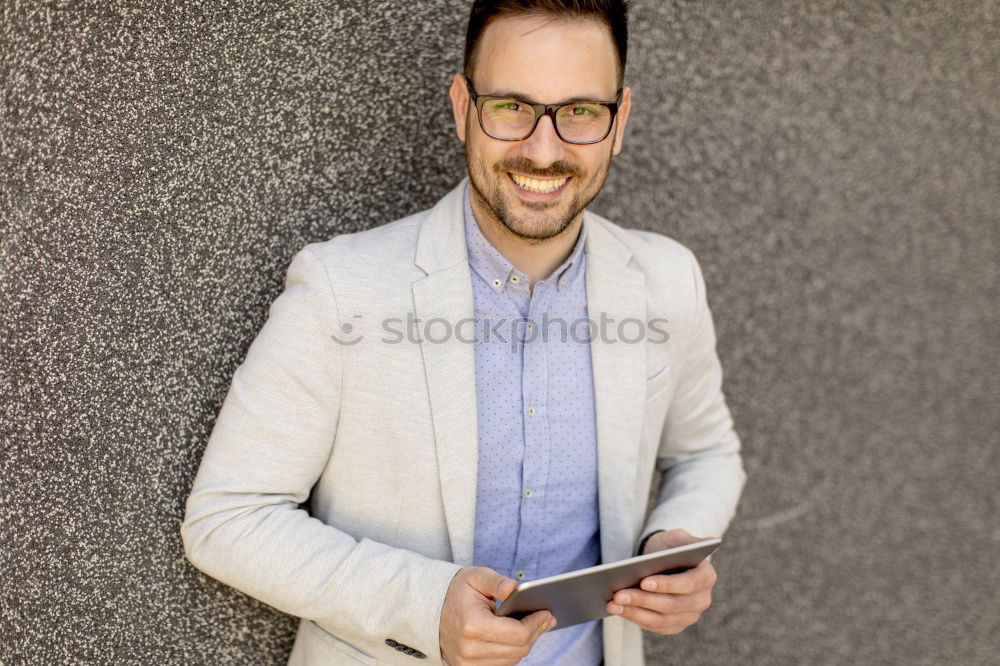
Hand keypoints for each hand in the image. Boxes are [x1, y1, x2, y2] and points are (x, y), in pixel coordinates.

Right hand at [440, 566, 555, 664]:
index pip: (518, 634)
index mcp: (473, 626)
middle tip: (547, 618)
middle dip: (536, 632)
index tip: (547, 612)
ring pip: (512, 660)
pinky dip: (512, 652)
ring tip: (534, 626)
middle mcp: (470, 650)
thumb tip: (514, 588)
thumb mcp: (475, 576)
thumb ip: (496, 582)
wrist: (430, 608)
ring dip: (526, 644)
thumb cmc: (456, 591)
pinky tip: (517, 637)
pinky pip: (501, 665)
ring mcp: (467, 663)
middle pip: (519, 649)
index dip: (537, 623)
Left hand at [606, 529, 716, 634]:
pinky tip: (617, 610)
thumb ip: (691, 541)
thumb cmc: (670, 547)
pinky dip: (634, 618)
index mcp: (706, 577)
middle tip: (618, 595)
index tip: (643, 581)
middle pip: (671, 605)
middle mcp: (702, 600)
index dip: (666, 585)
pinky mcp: (675, 625)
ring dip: (634, 612)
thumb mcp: (678, 538)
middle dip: (643, 600)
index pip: (688, 584)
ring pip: (660, 619)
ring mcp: (689, 616)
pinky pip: (654, 626)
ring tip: (612, 604)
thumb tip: (710, 539)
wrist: (663, 561)